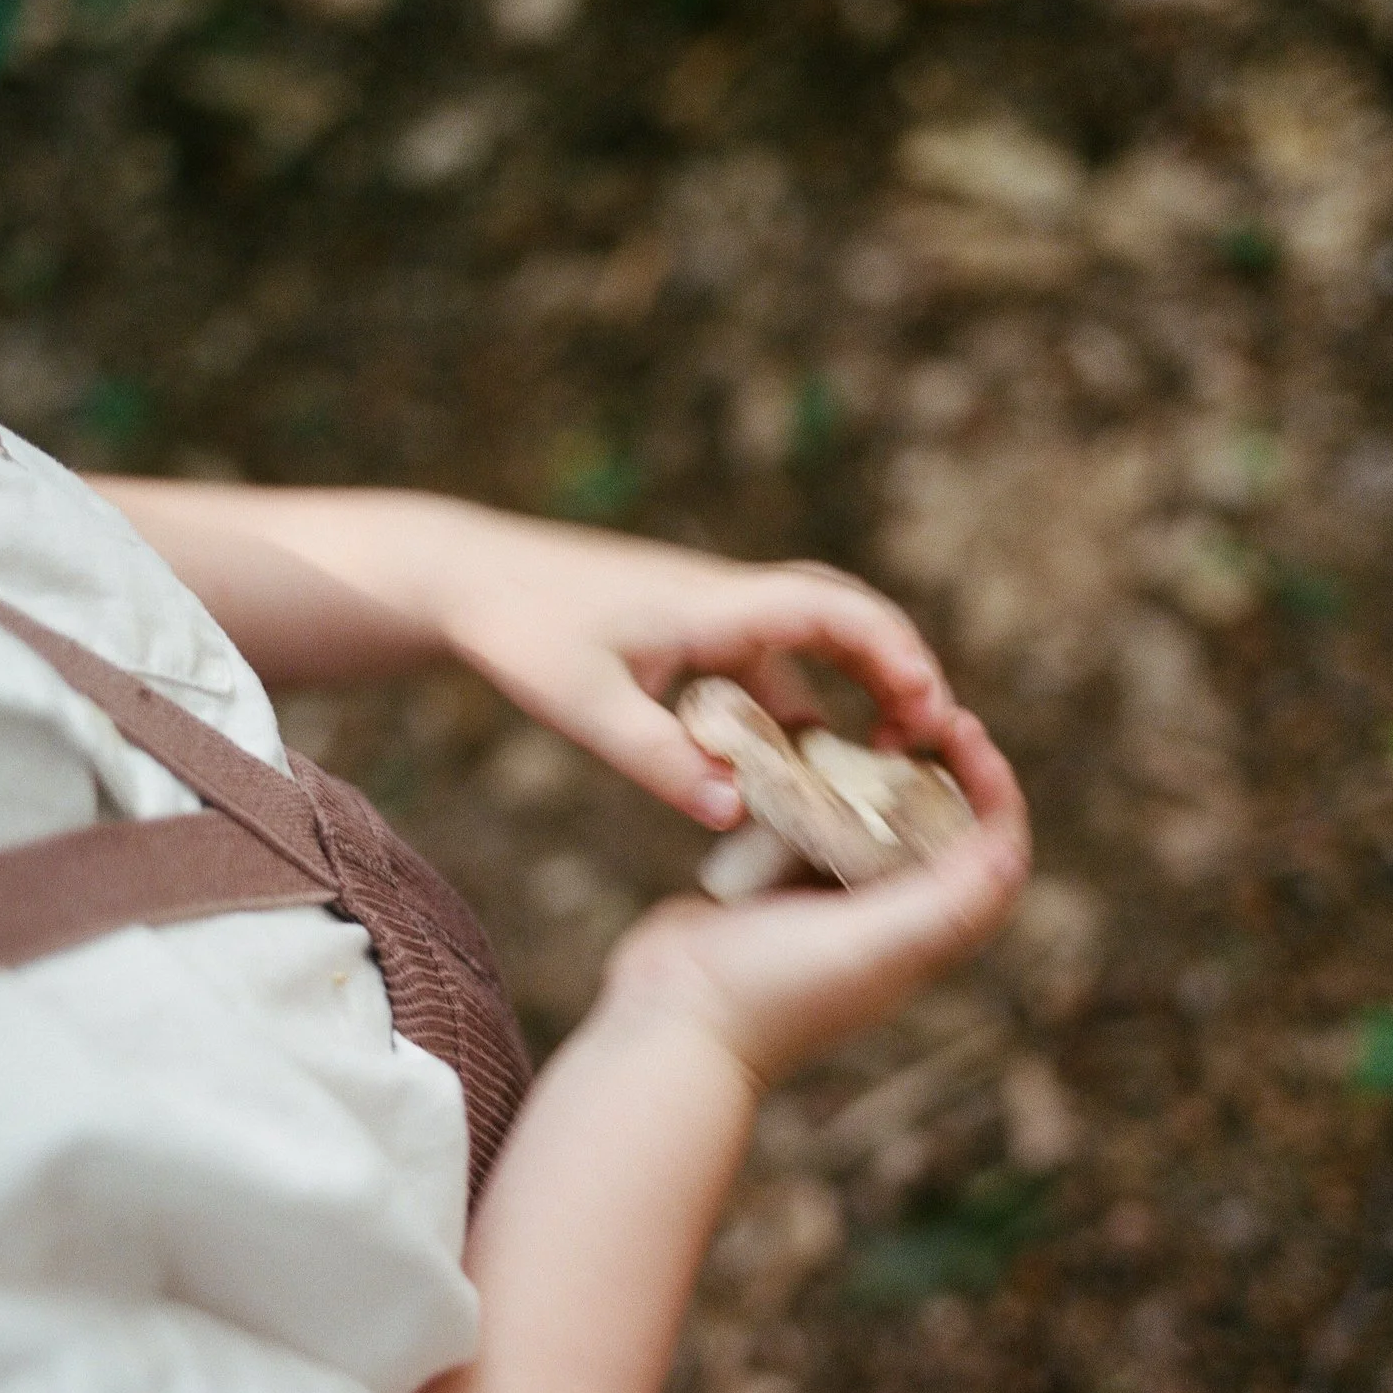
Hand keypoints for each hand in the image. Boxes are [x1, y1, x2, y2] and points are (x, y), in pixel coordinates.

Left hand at [430, 509, 954, 827]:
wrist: (463, 577)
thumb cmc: (519, 631)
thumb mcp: (583, 707)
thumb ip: (658, 761)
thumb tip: (735, 815)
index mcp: (714, 605)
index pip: (835, 613)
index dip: (894, 657)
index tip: (928, 713)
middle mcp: (727, 599)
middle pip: (847, 617)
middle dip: (900, 670)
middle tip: (929, 742)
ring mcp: (711, 614)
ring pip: (812, 641)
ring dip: (856, 688)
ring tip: (882, 761)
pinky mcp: (690, 633)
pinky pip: (770, 663)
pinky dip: (800, 704)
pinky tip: (797, 765)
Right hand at [590, 709, 1029, 1090]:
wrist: (667, 1023)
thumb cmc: (770, 993)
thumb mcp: (872, 947)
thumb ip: (945, 905)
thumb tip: (1010, 849)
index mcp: (921, 937)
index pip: (990, 856)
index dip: (993, 790)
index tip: (960, 731)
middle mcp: (883, 920)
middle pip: (939, 830)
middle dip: (939, 767)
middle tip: (915, 714)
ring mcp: (826, 903)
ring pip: (872, 820)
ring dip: (874, 771)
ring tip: (860, 724)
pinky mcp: (773, 887)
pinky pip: (809, 824)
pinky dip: (811, 784)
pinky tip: (793, 747)